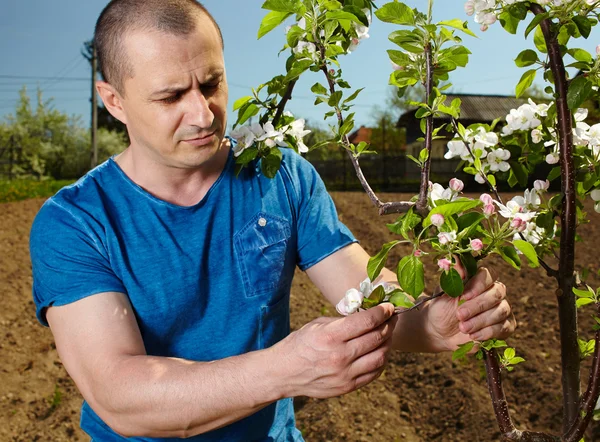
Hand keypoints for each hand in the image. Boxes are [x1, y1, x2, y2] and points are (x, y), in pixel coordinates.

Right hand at [274, 303, 397, 398]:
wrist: (283, 373)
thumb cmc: (300, 344)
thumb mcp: (318, 325)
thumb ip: (343, 321)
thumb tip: (367, 314)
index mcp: (331, 336)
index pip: (367, 321)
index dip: (382, 312)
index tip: (388, 307)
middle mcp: (340, 356)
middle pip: (377, 337)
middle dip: (389, 324)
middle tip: (392, 318)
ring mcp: (345, 374)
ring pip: (380, 356)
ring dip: (388, 343)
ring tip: (387, 334)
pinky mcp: (347, 387)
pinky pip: (374, 373)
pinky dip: (381, 360)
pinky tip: (379, 351)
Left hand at [425, 266, 515, 351]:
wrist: (438, 330)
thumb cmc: (441, 307)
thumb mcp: (444, 291)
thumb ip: (453, 275)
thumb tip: (456, 255)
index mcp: (479, 279)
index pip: (489, 274)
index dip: (478, 285)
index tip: (463, 296)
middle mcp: (493, 291)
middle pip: (497, 293)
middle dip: (478, 306)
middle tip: (459, 315)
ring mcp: (501, 309)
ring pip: (502, 311)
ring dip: (481, 321)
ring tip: (463, 327)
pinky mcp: (504, 327)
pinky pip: (505, 327)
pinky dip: (489, 332)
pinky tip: (474, 336)